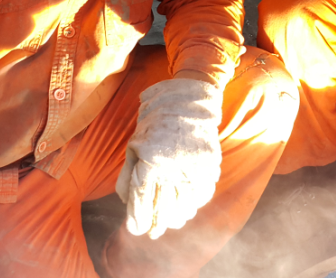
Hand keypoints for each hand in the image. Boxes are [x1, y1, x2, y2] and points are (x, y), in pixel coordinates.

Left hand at [115, 78, 222, 239]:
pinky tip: (187, 207)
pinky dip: (194, 204)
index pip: (142, 200)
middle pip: (163, 208)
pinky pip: (202, 194)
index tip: (137, 230)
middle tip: (153, 233)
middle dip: (156, 225)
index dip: (138, 219)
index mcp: (150, 161)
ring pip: (184, 206)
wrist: (188, 101)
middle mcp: (172, 168)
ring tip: (170, 222)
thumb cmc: (154, 123)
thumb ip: (128, 175)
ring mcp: (193, 168)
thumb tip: (126, 202)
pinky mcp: (209, 166)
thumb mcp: (133, 146)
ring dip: (176, 218)